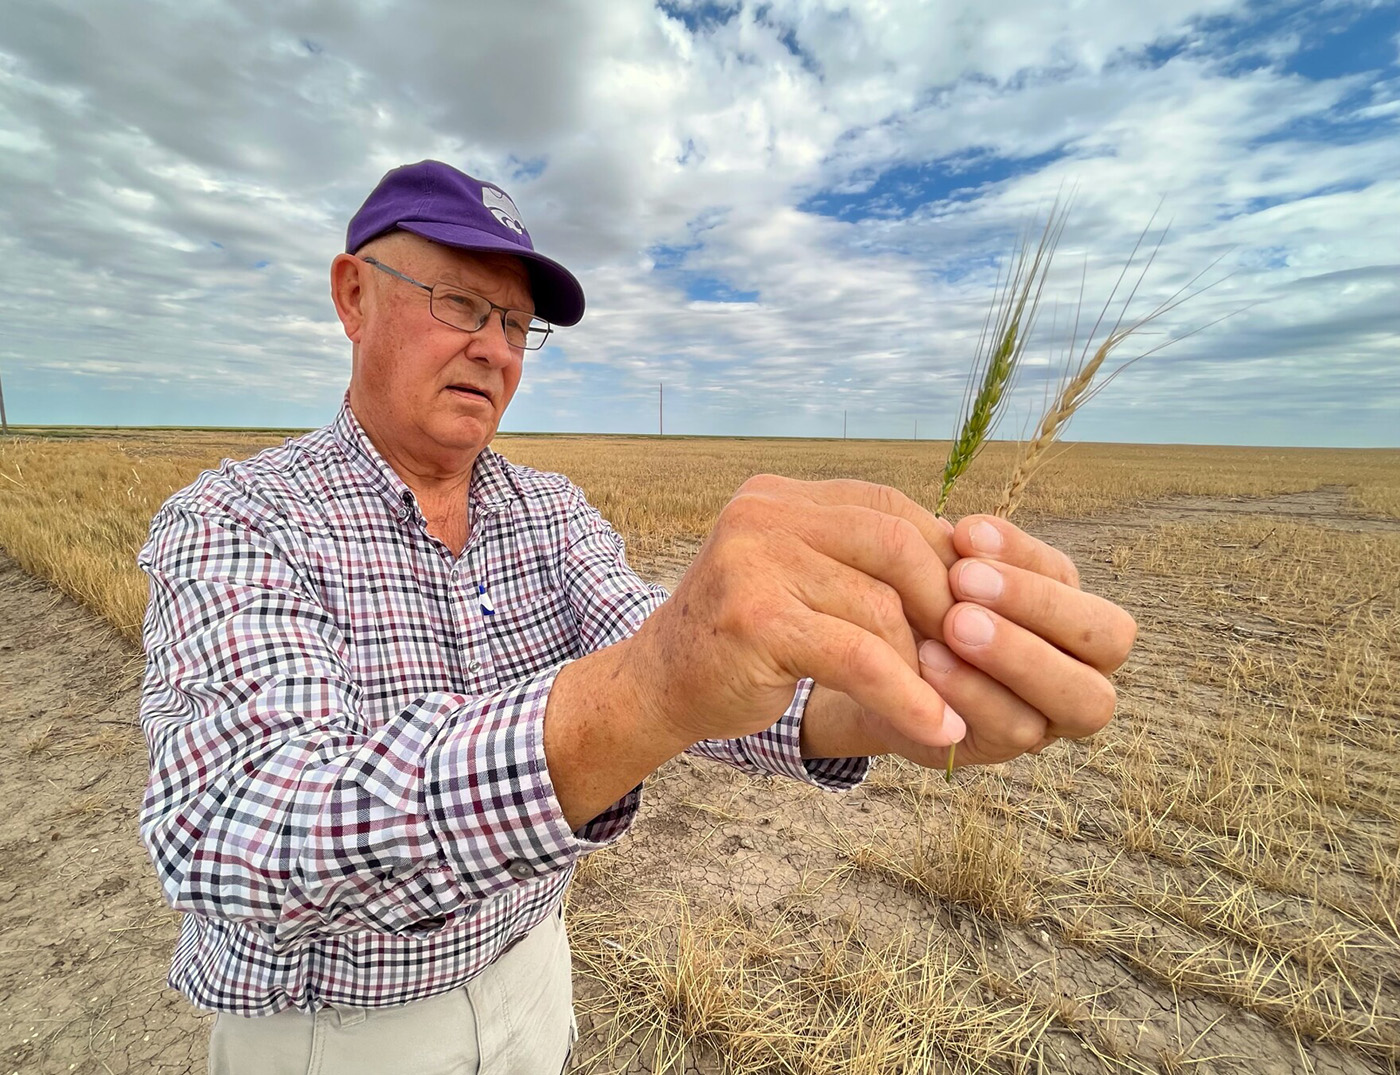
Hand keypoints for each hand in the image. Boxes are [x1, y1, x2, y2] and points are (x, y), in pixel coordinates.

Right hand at [627, 474, 965, 749]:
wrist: (655, 687)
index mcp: (778, 496)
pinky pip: (859, 657)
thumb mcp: (798, 583)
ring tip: (949, 703)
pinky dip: (907, 696)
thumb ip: (857, 564)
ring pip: (880, 604)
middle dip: (943, 605)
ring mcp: (753, 560)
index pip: (886, 506)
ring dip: (924, 664)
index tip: (972, 611)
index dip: (940, 557)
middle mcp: (763, 513)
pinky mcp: (757, 618)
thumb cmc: (741, 644)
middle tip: (970, 659)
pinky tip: (940, 728)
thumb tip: (971, 574)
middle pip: (894, 544)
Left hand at [914, 514, 1136, 768]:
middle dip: (1037, 604)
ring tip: (953, 624)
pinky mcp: (1010, 749)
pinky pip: (1015, 727)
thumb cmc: (926, 611)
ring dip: (1017, 654)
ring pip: (1079, 696)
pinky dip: (975, 692)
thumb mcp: (943, 578)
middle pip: (1107, 639)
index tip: (966, 533)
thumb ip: (964, 558)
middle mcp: (1084, 665)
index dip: (1023, 554)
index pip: (1073, 577)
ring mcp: (1055, 715)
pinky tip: (930, 662)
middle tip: (963, 580)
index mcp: (1071, 610)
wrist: (877, 674)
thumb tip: (965, 533)